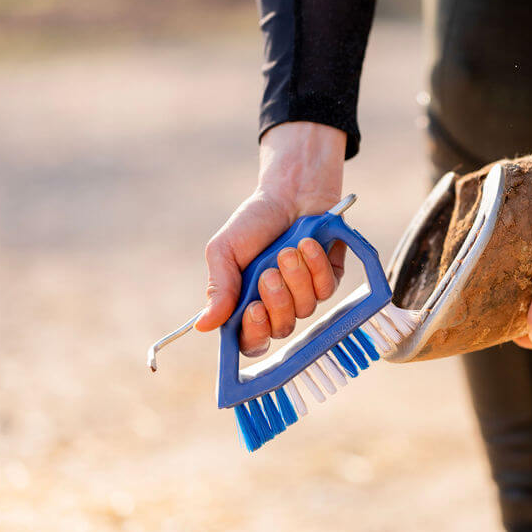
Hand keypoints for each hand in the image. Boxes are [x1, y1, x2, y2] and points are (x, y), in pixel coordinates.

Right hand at [194, 122, 347, 356]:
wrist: (290, 192)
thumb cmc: (254, 222)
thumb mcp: (225, 251)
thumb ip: (219, 288)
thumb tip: (203, 326)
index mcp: (247, 303)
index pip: (251, 340)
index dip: (254, 333)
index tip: (254, 309)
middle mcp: (277, 305)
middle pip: (281, 329)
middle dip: (277, 301)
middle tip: (269, 273)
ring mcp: (305, 294)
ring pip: (305, 309)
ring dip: (296, 278)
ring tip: (288, 250)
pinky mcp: (328, 279)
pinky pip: (326, 288)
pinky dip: (316, 266)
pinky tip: (307, 244)